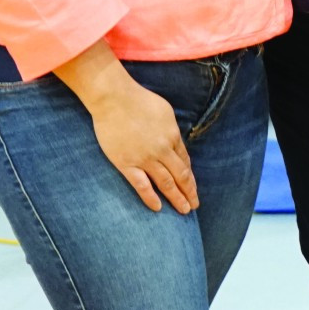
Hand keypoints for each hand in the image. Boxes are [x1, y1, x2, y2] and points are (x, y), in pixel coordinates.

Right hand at [52, 42, 196, 212]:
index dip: (189, 177)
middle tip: (194, 205)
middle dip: (189, 192)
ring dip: (176, 198)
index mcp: (173, 136)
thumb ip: (170, 130)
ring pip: (165, 183)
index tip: (193, 188)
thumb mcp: (165, 112)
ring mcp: (145, 158)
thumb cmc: (139, 101)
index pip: (185, 161)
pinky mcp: (127, 164)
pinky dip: (151, 197)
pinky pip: (141, 185)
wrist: (114, 99)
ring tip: (184, 210)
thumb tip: (173, 141)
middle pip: (180, 175)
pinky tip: (158, 208)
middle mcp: (163, 149)